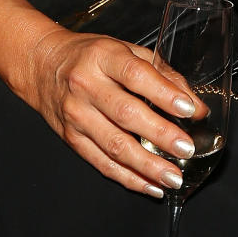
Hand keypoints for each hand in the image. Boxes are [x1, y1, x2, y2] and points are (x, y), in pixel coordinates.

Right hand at [20, 26, 208, 195]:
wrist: (42, 65)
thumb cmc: (92, 57)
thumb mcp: (127, 51)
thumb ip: (163, 74)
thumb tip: (195, 105)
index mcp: (103, 57)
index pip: (136, 76)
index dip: (164, 94)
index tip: (189, 109)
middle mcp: (86, 86)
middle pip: (126, 114)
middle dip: (160, 134)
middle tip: (186, 148)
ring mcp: (76, 115)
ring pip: (114, 146)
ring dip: (147, 165)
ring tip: (173, 177)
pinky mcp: (71, 139)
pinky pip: (102, 163)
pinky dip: (129, 178)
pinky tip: (151, 185)